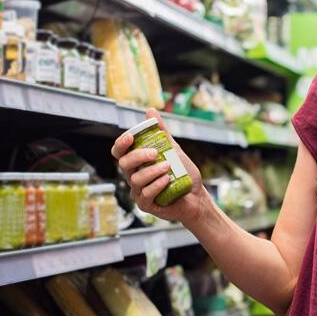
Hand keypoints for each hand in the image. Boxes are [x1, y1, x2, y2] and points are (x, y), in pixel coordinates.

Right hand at [112, 109, 209, 225]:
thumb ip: (161, 133)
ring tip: (168, 167)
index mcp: (136, 163)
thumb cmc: (183, 174)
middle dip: (138, 156)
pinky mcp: (145, 205)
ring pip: (135, 179)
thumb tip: (150, 110)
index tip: (131, 137)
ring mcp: (138, 192)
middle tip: (155, 153)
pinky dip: (156, 185)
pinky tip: (167, 180)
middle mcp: (133, 176)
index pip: (119, 152)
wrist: (197, 196)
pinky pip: (145, 194)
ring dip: (152, 171)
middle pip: (124, 164)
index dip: (121, 144)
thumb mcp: (173, 149)